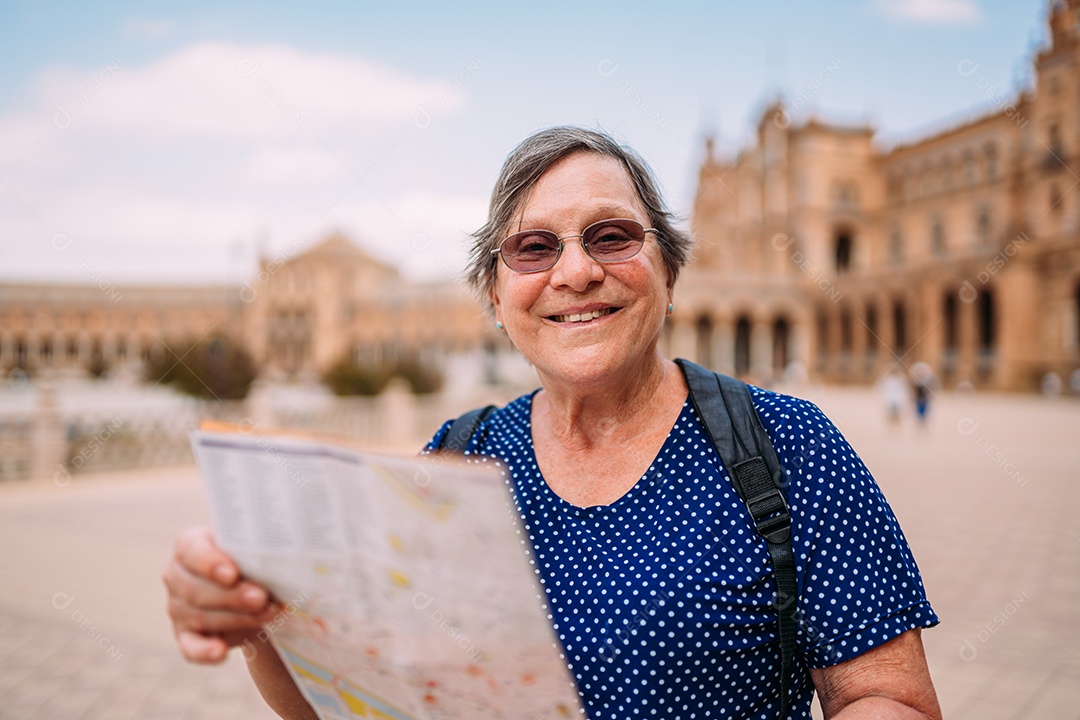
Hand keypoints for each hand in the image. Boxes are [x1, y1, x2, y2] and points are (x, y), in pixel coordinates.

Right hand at [163, 526, 278, 662]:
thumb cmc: (254, 558)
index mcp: (190, 546)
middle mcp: (177, 576)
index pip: (191, 551)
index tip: (233, 574)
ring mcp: (178, 608)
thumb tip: (286, 549)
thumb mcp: (255, 547)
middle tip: (262, 598)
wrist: (256, 588)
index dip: (210, 564)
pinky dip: (204, 652)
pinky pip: (190, 648)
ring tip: (269, 614)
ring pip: (201, 616)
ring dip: (237, 618)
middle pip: (196, 589)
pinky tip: (220, 653)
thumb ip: (260, 546)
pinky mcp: (187, 636)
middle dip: (233, 596)